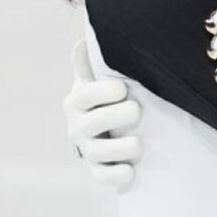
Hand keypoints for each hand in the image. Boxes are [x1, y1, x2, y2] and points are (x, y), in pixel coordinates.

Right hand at [63, 40, 141, 188]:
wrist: (110, 128)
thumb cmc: (110, 95)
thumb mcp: (100, 76)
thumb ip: (93, 61)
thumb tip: (83, 39)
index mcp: (78, 100)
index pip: (85, 95)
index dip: (103, 92)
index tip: (122, 88)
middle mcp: (77, 125)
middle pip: (93, 123)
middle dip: (119, 116)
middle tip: (137, 111)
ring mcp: (86, 149)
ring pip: (98, 152)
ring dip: (122, 148)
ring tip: (139, 143)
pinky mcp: (97, 169)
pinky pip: (102, 177)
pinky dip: (116, 176)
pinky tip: (132, 170)